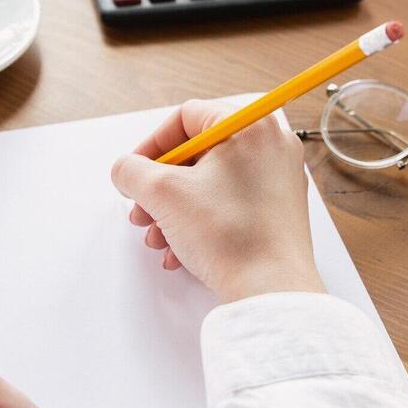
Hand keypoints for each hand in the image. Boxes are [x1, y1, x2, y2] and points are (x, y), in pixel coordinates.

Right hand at [111, 99, 324, 302]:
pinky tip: (180, 251)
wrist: (270, 289)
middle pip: (198, 153)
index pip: (187, 117)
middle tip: (143, 210)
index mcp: (250, 125)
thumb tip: (127, 170)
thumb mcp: (162, 193)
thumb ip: (132, 171)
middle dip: (161, 187)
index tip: (135, 171)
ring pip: (211, 183)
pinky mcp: (280, 209)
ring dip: (175, 210)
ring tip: (159, 238)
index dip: (152, 146)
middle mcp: (271, 145)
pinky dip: (201, 222)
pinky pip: (230, 203)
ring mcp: (279, 177)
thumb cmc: (231, 236)